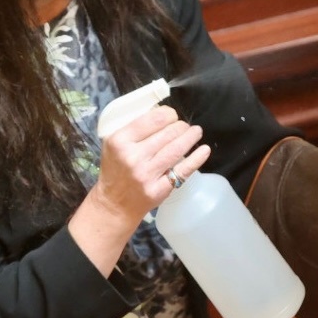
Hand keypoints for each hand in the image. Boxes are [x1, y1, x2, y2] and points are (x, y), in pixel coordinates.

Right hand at [69, 105, 209, 273]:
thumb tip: (162, 113)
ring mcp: (146, 175)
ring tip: (196, 132)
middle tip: (184, 126)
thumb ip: (134, 128)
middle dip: (181, 126)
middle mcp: (133, 157)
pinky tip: (204, 150)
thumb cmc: (116, 169)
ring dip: (190, 137)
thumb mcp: (114, 144)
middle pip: (168, 133)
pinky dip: (197, 158)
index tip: (172, 115)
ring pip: (176, 149)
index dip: (168, 114)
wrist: (114, 204)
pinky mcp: (159, 189)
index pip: (152, 119)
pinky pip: (183, 170)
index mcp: (119, 141)